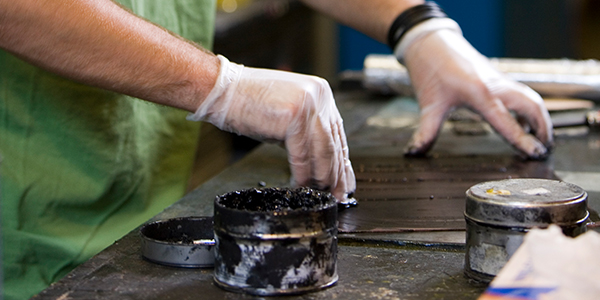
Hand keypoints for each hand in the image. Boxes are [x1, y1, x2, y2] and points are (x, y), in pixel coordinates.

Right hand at [188, 55, 354, 201]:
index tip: (344, 182)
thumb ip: (306, 134)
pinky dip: (303, 174)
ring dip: (322, 177)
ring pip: (324, 151)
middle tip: (338, 195)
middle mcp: (320, 96)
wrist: (221, 89)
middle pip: (334, 144)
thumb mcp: (286, 118)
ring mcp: (309, 104)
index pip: (337, 134)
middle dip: (336, 174)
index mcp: (321, 93)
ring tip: (321, 194)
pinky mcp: (295, 115)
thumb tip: (319, 165)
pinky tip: (301, 186)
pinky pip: (303, 154)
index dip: (342, 162)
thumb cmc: (248, 103)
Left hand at [402, 28, 553, 158]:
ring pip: (531, 98)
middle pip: (532, 107)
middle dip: (543, 129)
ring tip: (541, 139)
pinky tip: (523, 122)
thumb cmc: (431, 68)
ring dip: (540, 118)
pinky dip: (530, 108)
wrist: (431, 42)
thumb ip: (426, 132)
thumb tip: (416, 152)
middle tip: (545, 150)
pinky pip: (523, 94)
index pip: (507, 122)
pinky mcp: (498, 78)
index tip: (536, 155)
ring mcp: (499, 80)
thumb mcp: (428, 104)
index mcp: (479, 93)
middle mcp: (495, 85)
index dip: (523, 141)